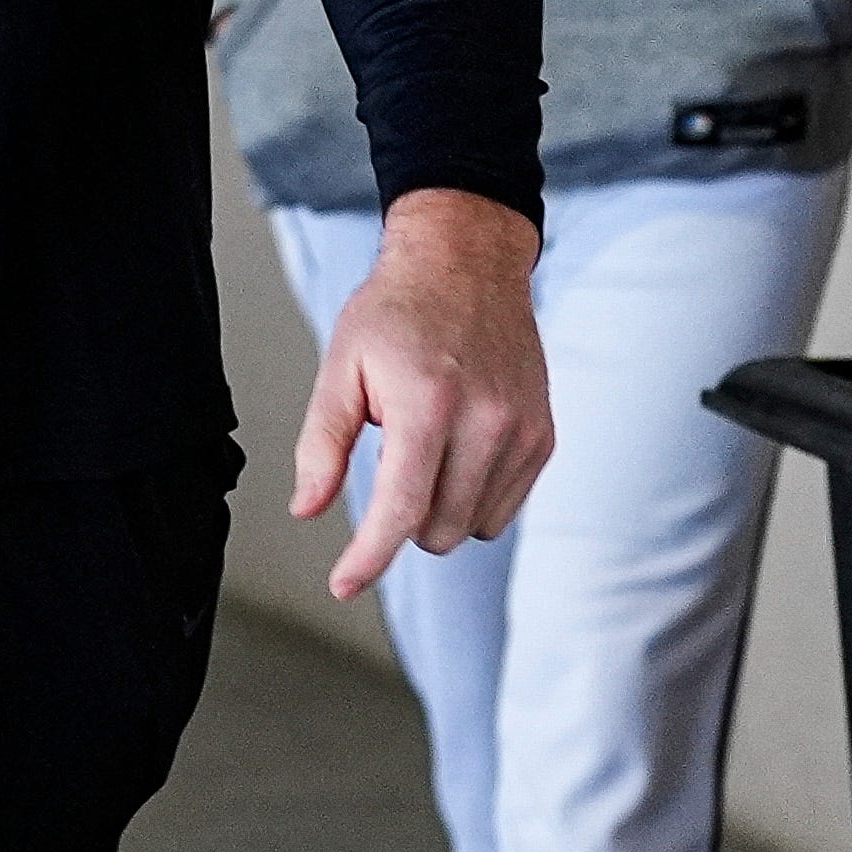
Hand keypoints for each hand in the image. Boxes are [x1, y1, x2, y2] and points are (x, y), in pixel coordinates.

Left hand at [293, 186, 553, 600]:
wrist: (467, 266)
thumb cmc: (395, 313)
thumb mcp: (340, 369)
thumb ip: (323, 445)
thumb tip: (307, 509)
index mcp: (428, 406)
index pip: (402, 508)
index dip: (370, 557)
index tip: (344, 585)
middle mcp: (487, 423)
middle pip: (437, 528)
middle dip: (402, 520)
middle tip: (389, 460)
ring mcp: (523, 432)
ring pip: (473, 526)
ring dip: (439, 509)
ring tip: (425, 445)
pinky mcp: (544, 437)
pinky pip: (505, 506)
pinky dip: (472, 496)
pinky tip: (456, 449)